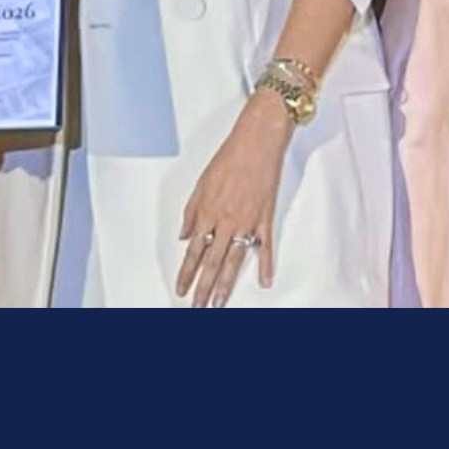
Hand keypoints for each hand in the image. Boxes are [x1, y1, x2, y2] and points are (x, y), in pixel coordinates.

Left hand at [175, 91, 289, 307]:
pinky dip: (266, 265)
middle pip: (212, 262)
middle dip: (203, 288)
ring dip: (226, 285)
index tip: (182, 288)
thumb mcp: (201, 182)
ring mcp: (247, 222)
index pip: (194, 251)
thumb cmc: (229, 157)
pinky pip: (265, 247)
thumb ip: (191, 211)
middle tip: (198, 306)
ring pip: (234, 260)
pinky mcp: (265, 218)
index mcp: (207, 212)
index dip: (187, 272)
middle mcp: (226, 221)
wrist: (257, 141)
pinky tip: (265, 281)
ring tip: (219, 303)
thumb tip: (185, 235)